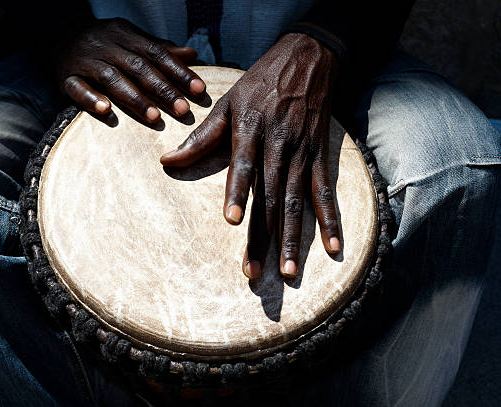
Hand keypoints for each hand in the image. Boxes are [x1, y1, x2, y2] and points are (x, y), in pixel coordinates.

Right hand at [56, 18, 205, 121]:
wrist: (56, 33)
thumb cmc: (104, 42)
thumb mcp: (131, 39)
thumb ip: (159, 49)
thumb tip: (192, 54)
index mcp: (125, 35)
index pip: (157, 53)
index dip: (179, 72)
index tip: (198, 90)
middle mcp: (106, 46)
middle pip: (138, 67)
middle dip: (162, 89)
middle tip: (182, 110)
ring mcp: (85, 61)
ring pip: (112, 78)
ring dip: (134, 98)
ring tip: (154, 117)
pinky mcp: (66, 77)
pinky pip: (77, 88)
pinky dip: (91, 98)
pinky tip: (106, 110)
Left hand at [160, 33, 340, 278]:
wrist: (308, 59)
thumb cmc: (260, 83)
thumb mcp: (227, 102)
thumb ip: (200, 137)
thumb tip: (167, 161)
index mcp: (251, 131)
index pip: (244, 165)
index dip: (238, 192)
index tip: (232, 220)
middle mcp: (279, 146)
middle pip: (270, 196)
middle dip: (262, 236)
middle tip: (254, 272)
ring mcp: (303, 154)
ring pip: (297, 202)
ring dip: (293, 238)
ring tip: (289, 272)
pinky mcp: (321, 157)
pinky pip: (326, 193)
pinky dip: (331, 220)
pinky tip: (333, 248)